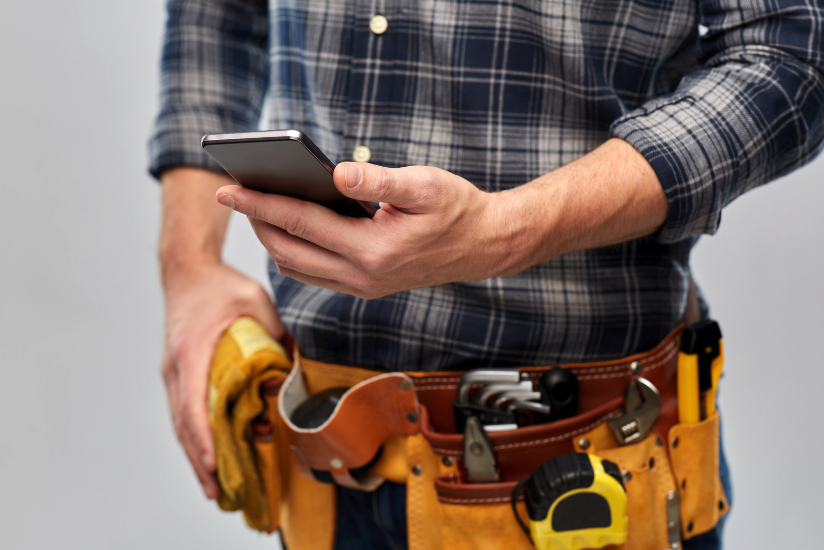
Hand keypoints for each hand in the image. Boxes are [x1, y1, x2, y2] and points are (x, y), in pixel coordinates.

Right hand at [161, 262, 282, 498]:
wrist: (188, 270)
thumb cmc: (221, 285)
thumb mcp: (256, 300)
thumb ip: (277, 332)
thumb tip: (300, 363)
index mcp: (192, 351)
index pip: (194, 403)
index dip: (204, 436)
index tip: (215, 461)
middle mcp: (177, 367)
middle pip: (184, 423)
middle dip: (200, 460)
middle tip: (218, 492)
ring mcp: (174, 371)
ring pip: (181, 422)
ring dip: (196, 455)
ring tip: (213, 487)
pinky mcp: (178, 373)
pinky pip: (184, 412)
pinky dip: (194, 437)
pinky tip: (207, 455)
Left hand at [214, 139, 665, 299]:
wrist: (486, 246)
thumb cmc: (458, 210)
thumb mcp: (424, 185)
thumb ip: (378, 179)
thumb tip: (336, 174)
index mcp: (372, 251)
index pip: (300, 223)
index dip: (261, 203)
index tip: (230, 188)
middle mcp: (362, 276)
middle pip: (289, 251)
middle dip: (258, 223)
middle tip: (237, 193)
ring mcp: (363, 287)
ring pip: (299, 268)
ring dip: (274, 240)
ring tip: (260, 208)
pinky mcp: (367, 287)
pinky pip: (316, 274)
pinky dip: (296, 252)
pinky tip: (293, 229)